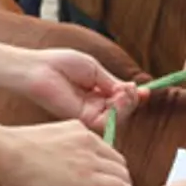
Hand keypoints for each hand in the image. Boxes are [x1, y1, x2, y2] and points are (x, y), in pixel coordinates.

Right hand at [0, 121, 137, 185]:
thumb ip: (60, 150)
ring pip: (122, 174)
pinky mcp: (90, 178)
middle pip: (118, 160)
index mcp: (77, 129)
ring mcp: (91, 158)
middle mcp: (89, 140)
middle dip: (120, 177)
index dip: (107, 166)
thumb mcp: (44, 142)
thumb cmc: (12, 151)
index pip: (103, 148)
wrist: (8, 153)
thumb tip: (61, 168)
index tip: (104, 179)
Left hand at [18, 48, 138, 131]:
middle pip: (122, 110)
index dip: (134, 97)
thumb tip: (133, 90)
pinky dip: (116, 111)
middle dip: (131, 100)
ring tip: (123, 92)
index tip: (145, 91)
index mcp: (96, 92)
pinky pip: (106, 122)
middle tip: (130, 89)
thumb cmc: (61, 64)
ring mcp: (89, 114)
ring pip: (117, 117)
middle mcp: (94, 106)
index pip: (120, 99)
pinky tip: (115, 99)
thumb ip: (113, 83)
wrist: (40, 69)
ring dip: (126, 105)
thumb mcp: (95, 70)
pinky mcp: (83, 120)